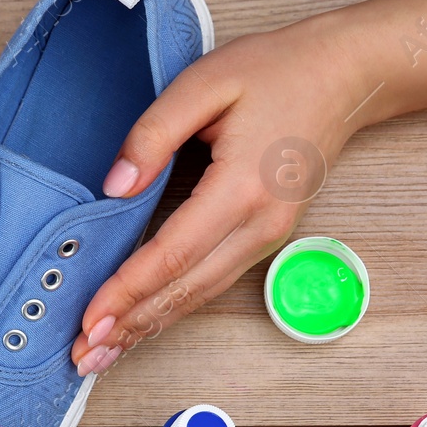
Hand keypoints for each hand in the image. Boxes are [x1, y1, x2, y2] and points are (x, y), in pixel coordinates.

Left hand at [71, 11, 379, 374]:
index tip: (89, 319)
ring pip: (200, 295)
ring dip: (150, 326)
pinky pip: (213, 282)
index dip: (127, 291)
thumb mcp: (205, 82)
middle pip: (186, 289)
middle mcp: (260, 224)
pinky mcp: (267, 237)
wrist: (345, 76)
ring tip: (104, 352)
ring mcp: (269, 236)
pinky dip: (175, 308)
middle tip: (82, 355)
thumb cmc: (275, 71)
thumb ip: (153, 134)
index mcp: (242, 187)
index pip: (172, 253)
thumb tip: (114, 186)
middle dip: (131, 326)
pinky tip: (145, 322)